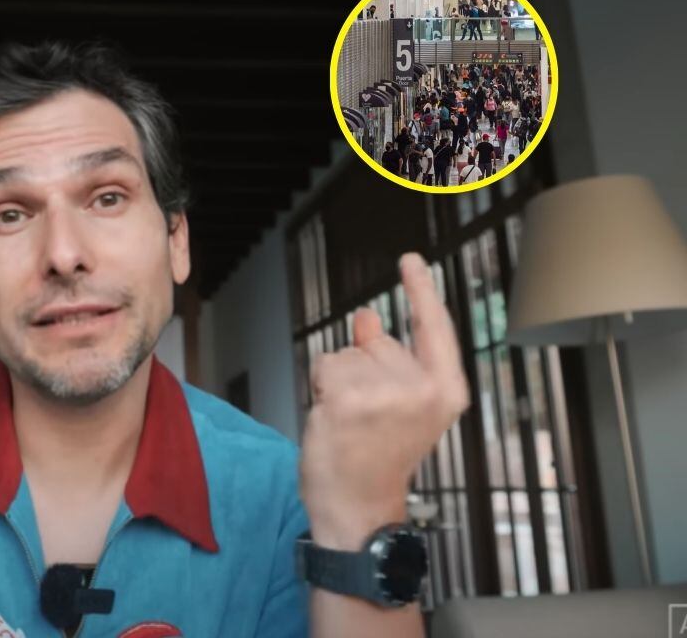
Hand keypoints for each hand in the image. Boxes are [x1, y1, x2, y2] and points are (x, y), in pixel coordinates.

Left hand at [298, 252, 470, 549]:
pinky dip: (320, 386)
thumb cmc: (375, 457)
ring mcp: (387, 392)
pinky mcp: (350, 398)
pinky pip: (326, 365)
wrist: (358, 506)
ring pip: (346, 353)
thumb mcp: (396, 405)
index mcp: (445, 390)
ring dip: (337, 381)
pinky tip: (333, 418)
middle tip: (366, 417)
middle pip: (376, 340)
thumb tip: (368, 315)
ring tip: (350, 422)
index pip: (433, 327)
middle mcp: (423, 388)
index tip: (410, 258)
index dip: (421, 290)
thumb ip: (388, 359)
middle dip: (360, 367)